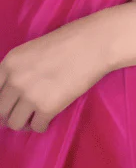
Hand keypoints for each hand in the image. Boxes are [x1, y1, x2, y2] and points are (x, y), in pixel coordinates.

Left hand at [0, 14, 108, 132]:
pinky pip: (37, 127)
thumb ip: (18, 69)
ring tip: (36, 115)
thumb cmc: (69, 40)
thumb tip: (12, 91)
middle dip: (11, 113)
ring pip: (14, 124)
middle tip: (24, 110)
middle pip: (0, 111)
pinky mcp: (47, 108)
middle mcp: (15, 80)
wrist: (94, 43)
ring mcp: (30, 95)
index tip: (10, 103)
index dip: (2, 101)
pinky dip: (42, 124)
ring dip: (25, 122)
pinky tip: (49, 116)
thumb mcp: (33, 50)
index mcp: (9, 62)